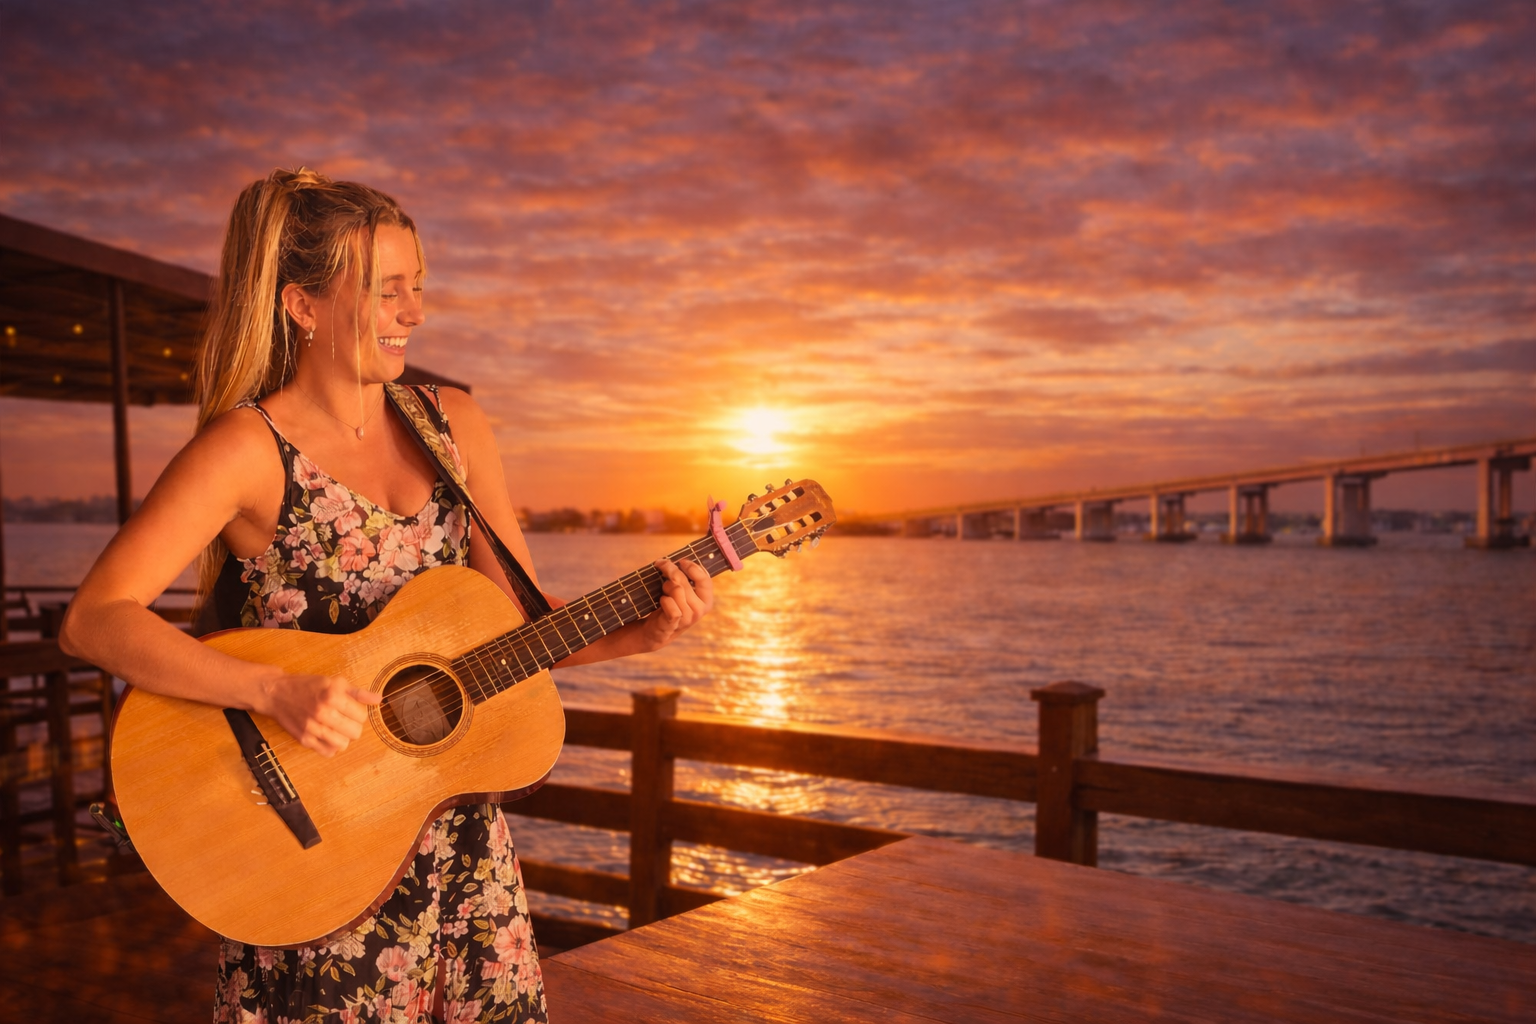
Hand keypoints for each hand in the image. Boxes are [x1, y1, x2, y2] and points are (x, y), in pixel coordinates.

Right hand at [255, 669, 381, 756]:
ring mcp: (312, 728)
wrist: (276, 693)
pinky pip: (327, 752)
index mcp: (332, 696)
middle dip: (353, 727)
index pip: (361, 716)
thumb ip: (358, 693)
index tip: (351, 710)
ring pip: (343, 745)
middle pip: (355, 733)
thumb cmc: (307, 686)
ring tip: (337, 729)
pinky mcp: (304, 739)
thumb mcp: (334, 682)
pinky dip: (331, 746)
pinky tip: (328, 736)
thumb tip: (379, 699)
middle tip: (345, 720)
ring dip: (343, 738)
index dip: (359, 714)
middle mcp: (322, 713)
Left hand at [639, 557, 713, 649]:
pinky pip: (669, 603)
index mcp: (706, 601)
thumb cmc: (670, 607)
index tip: (681, 561)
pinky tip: (662, 601)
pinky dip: (663, 599)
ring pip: (676, 590)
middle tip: (660, 565)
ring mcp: (688, 618)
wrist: (656, 631)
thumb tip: (681, 559)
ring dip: (665, 586)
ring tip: (663, 590)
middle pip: (683, 581)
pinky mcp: (674, 623)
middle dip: (670, 570)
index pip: (705, 580)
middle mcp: (700, 610)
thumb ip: (686, 578)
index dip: (693, 567)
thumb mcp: (683, 592)